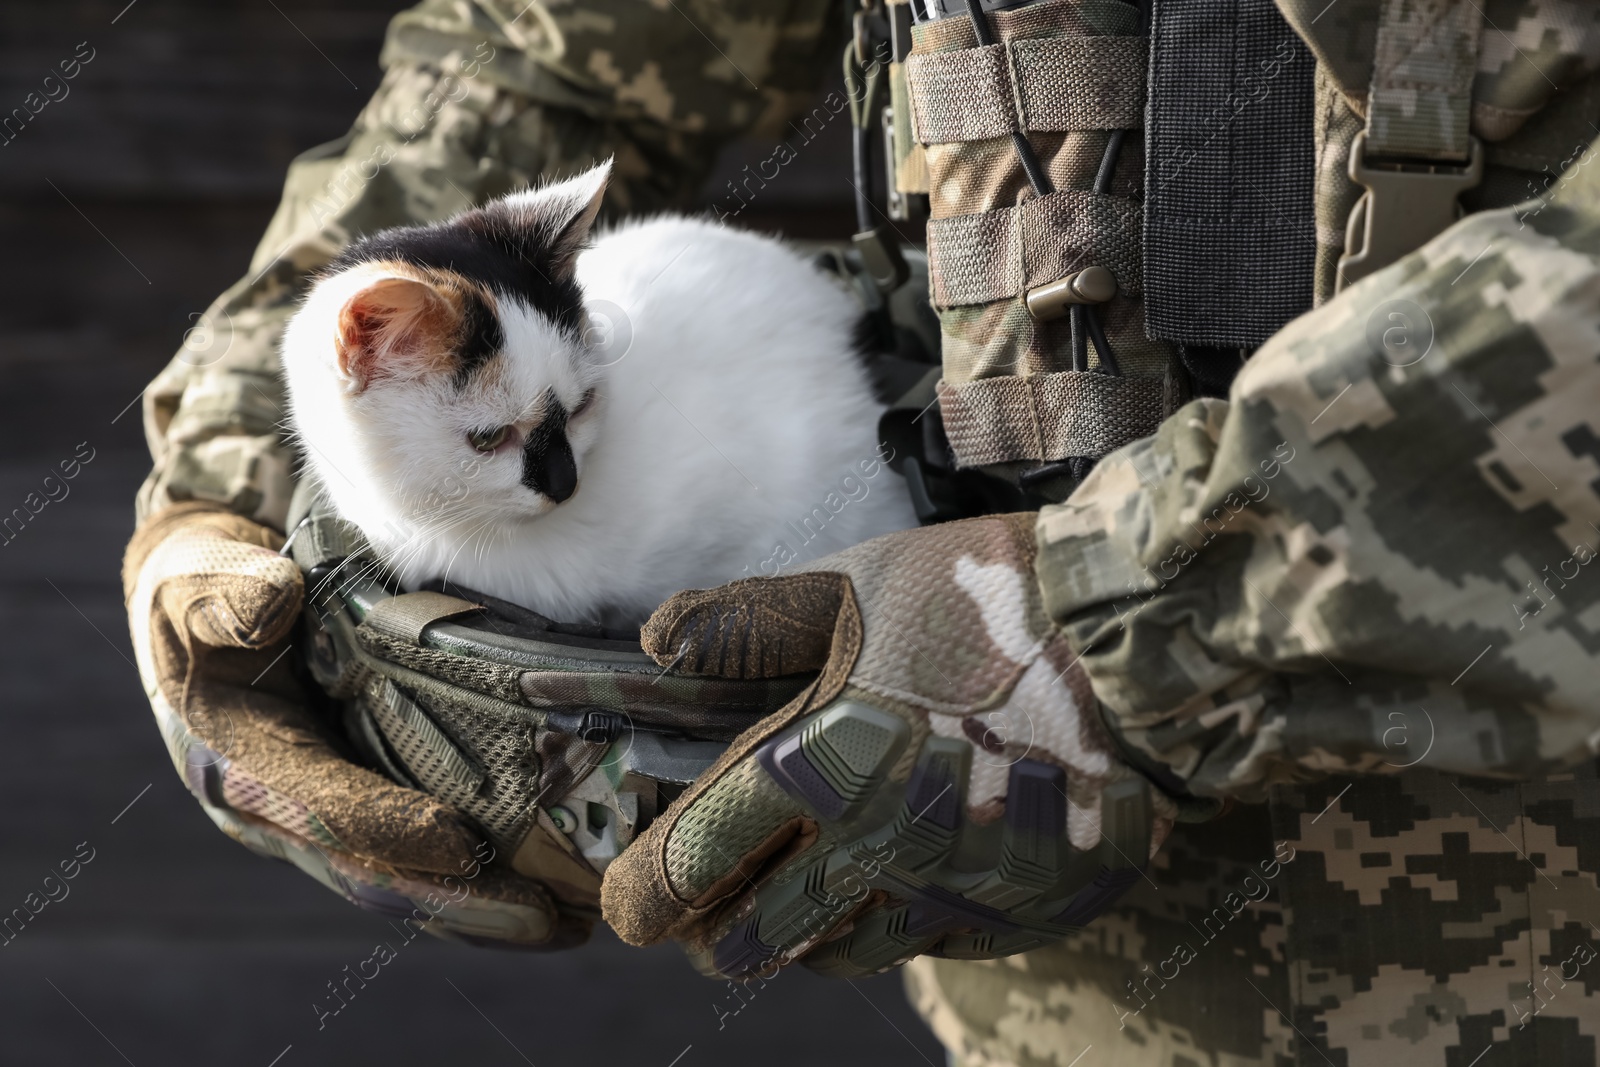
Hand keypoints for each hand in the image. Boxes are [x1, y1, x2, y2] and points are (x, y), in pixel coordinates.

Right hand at [123, 502, 588, 947]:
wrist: (203, 603)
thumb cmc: (206, 587)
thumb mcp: (199, 579)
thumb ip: (223, 595)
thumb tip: (267, 608)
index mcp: (239, 762)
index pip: (321, 808)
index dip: (390, 828)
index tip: (463, 842)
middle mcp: (278, 812)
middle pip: (373, 875)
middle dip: (460, 903)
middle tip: (547, 919)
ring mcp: (318, 821)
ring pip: (404, 885)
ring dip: (484, 914)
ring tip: (568, 926)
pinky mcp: (356, 809)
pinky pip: (417, 864)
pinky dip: (479, 888)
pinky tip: (548, 898)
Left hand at [601, 515, 1172, 977]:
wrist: (1142, 641)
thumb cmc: (988, 596)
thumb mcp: (855, 585)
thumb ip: (747, 623)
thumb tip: (655, 642)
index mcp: (820, 766)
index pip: (691, 866)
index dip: (645, 891)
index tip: (634, 893)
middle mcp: (876, 850)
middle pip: (750, 941)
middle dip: (714, 928)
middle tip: (711, 900)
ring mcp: (951, 894)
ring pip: (833, 955)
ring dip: (801, 929)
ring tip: (804, 881)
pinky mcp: (1015, 915)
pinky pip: (924, 947)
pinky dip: (894, 921)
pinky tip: (901, 871)